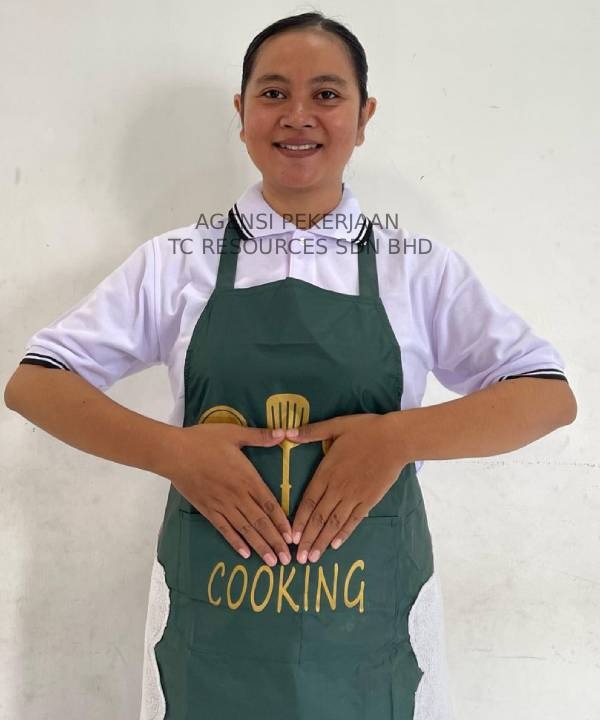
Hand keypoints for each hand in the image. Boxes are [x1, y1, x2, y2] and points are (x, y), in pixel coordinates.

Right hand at [166, 424, 292, 566]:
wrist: (174, 453)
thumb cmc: (204, 441)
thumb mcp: (234, 433)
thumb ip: (260, 436)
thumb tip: (284, 433)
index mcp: (247, 478)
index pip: (269, 504)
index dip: (282, 522)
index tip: (292, 538)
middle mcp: (237, 496)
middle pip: (260, 522)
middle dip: (275, 542)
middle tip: (287, 560)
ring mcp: (222, 505)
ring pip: (245, 529)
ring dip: (259, 546)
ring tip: (272, 562)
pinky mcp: (207, 510)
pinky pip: (224, 529)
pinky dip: (235, 542)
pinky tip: (245, 554)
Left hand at [285, 413, 405, 563]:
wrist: (395, 439)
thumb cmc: (365, 430)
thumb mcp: (336, 425)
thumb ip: (311, 432)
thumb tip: (286, 432)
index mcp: (327, 472)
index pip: (308, 501)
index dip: (298, 520)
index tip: (290, 537)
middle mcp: (338, 488)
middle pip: (319, 518)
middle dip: (307, 539)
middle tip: (297, 559)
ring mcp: (354, 496)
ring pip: (334, 523)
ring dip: (322, 541)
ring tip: (312, 558)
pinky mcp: (369, 499)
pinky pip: (353, 520)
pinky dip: (343, 534)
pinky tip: (335, 545)